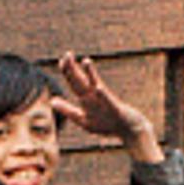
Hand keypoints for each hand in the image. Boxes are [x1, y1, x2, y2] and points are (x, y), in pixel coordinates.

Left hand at [48, 54, 162, 166]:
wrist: (131, 130)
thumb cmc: (107, 124)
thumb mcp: (83, 120)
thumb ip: (68, 110)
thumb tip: (52, 101)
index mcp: (86, 100)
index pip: (74, 84)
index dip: (67, 73)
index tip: (61, 61)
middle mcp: (95, 98)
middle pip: (81, 83)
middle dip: (73, 70)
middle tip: (67, 55)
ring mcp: (105, 102)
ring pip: (96, 88)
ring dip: (91, 76)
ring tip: (86, 61)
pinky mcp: (115, 109)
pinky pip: (108, 102)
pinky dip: (103, 96)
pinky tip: (98, 89)